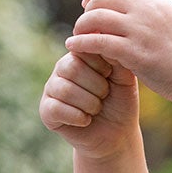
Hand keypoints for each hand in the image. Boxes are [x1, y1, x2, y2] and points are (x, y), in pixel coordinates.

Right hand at [39, 44, 138, 158]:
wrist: (117, 135)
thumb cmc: (121, 103)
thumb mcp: (125, 78)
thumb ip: (116, 57)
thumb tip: (103, 36)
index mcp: (79, 56)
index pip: (82, 48)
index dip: (101, 65)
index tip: (111, 77)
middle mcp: (62, 69)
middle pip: (71, 68)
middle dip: (96, 86)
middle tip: (105, 96)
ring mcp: (52, 89)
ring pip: (64, 89)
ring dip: (89, 103)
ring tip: (97, 109)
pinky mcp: (46, 111)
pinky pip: (57, 109)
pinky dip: (78, 117)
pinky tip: (86, 120)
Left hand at [64, 0, 171, 104]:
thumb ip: (152, 13)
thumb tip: (131, 10)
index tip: (88, 3)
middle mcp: (147, 9)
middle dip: (87, 9)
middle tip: (81, 24)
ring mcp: (140, 30)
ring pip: (97, 18)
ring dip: (81, 26)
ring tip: (76, 36)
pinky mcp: (134, 53)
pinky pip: (97, 42)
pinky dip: (81, 43)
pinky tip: (73, 47)